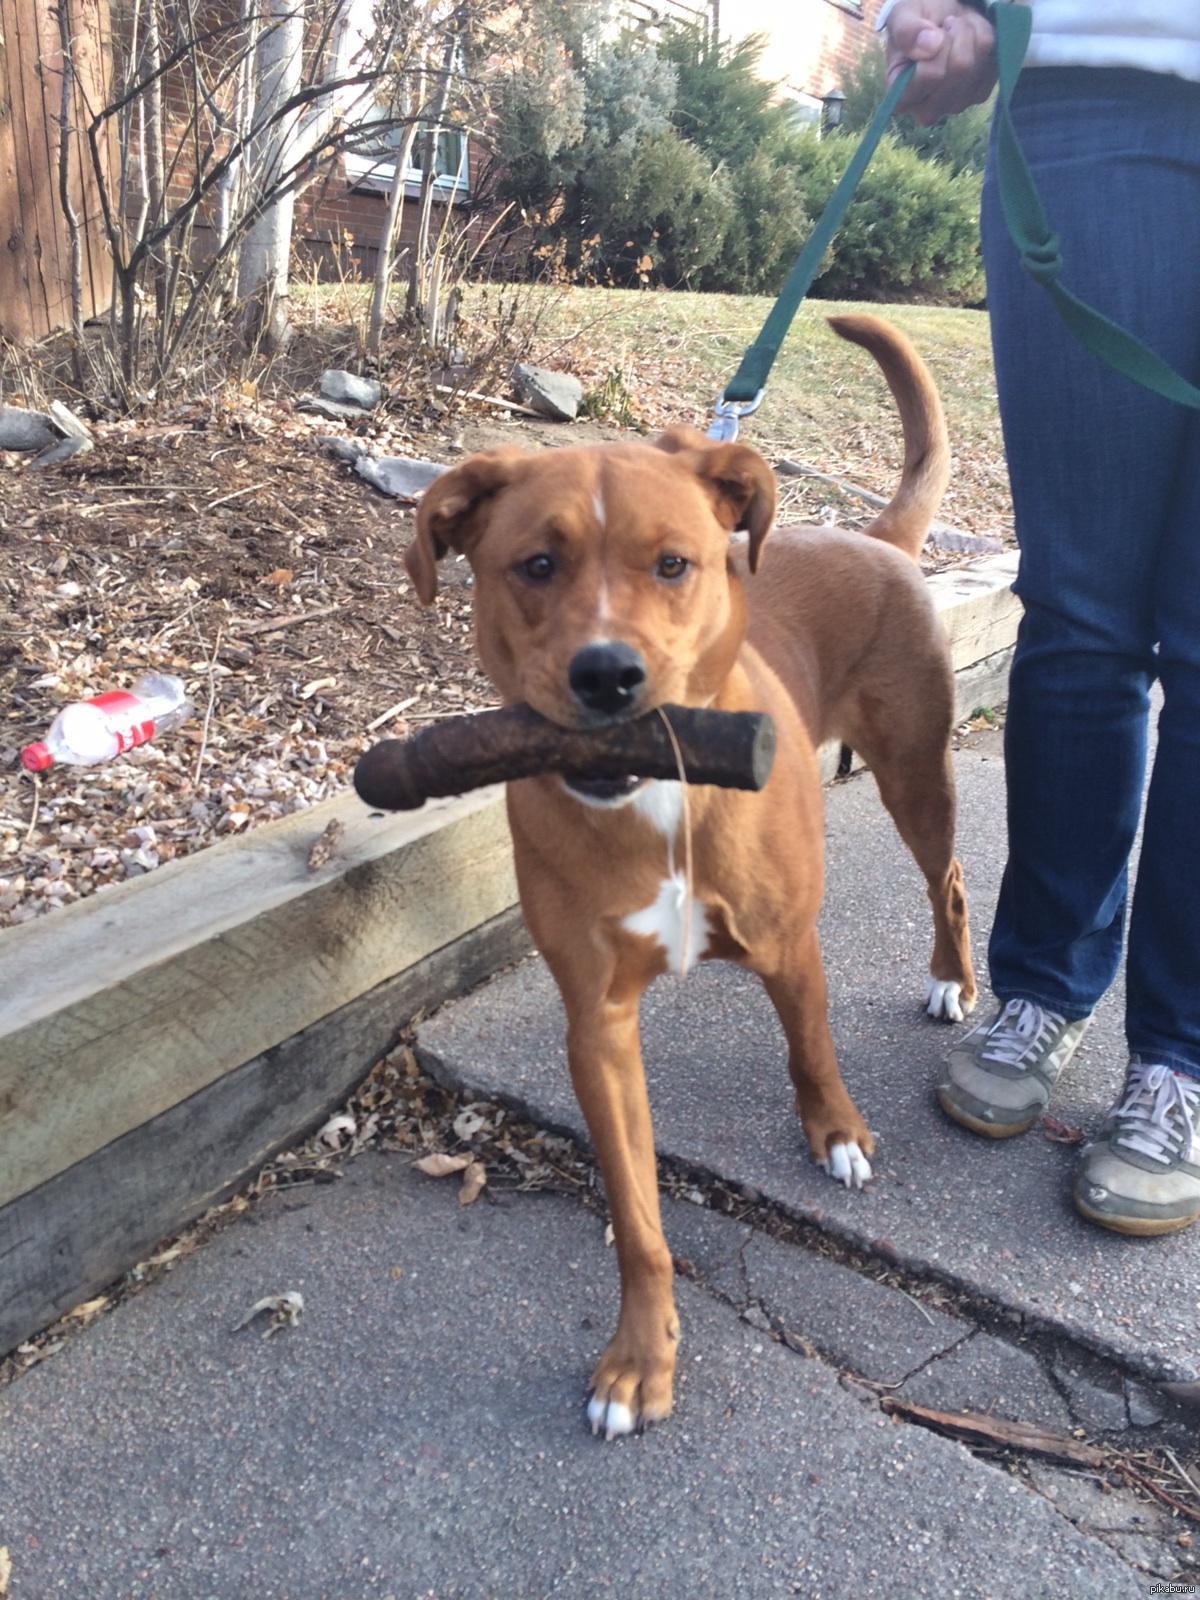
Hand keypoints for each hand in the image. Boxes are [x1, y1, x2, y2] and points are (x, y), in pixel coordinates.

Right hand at [881, 0, 996, 125]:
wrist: (941, 19)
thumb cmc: (916, 22)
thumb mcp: (902, 16)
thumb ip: (907, 31)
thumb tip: (930, 47)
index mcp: (902, 98)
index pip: (931, 75)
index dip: (937, 45)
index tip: (930, 31)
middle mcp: (927, 111)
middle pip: (959, 68)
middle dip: (956, 35)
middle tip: (945, 27)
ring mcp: (956, 105)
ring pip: (976, 63)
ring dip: (969, 34)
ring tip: (955, 30)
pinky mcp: (979, 95)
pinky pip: (992, 60)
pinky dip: (983, 39)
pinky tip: (968, 40)